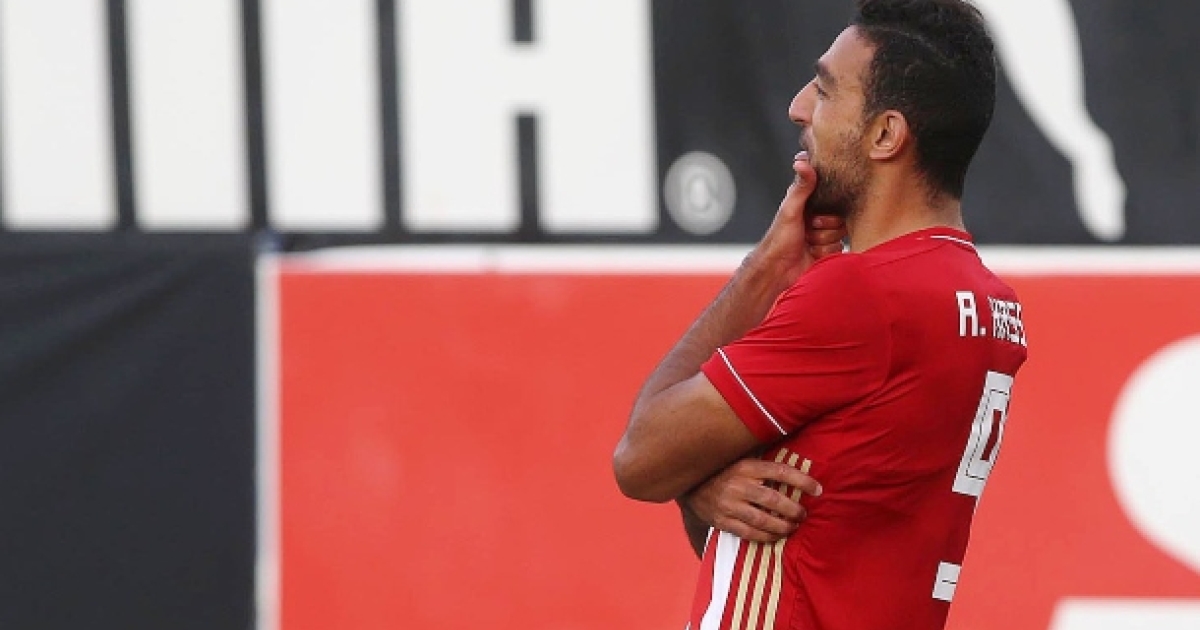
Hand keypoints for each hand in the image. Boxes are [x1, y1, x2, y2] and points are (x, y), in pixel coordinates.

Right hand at [681, 457, 822, 543]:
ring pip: (762, 520)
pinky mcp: (722, 521)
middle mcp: (737, 484)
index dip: (802, 480)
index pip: (779, 471)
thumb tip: (796, 456)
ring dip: (783, 526)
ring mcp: (728, 504)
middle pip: (773, 500)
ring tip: (793, 526)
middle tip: (804, 514)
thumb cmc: (723, 471)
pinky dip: (766, 537)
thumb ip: (763, 461)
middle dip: (793, 509)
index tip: (818, 489)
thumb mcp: (741, 459)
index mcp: (745, 466)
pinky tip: (776, 536)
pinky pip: (749, 533)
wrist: (690, 486)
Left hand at [748, 153, 846, 288]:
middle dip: (826, 225)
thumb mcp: (790, 209)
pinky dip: (825, 252)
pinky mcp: (828, 250)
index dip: (829, 205)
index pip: (833, 196)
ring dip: (824, 240)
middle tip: (810, 228)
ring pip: (841, 233)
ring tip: (808, 242)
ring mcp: (823, 234)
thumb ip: (801, 186)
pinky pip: (839, 248)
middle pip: (841, 216)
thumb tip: (801, 160)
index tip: (815, 213)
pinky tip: (812, 253)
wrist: (778, 270)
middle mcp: (818, 217)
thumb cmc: (779, 238)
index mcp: (810, 203)